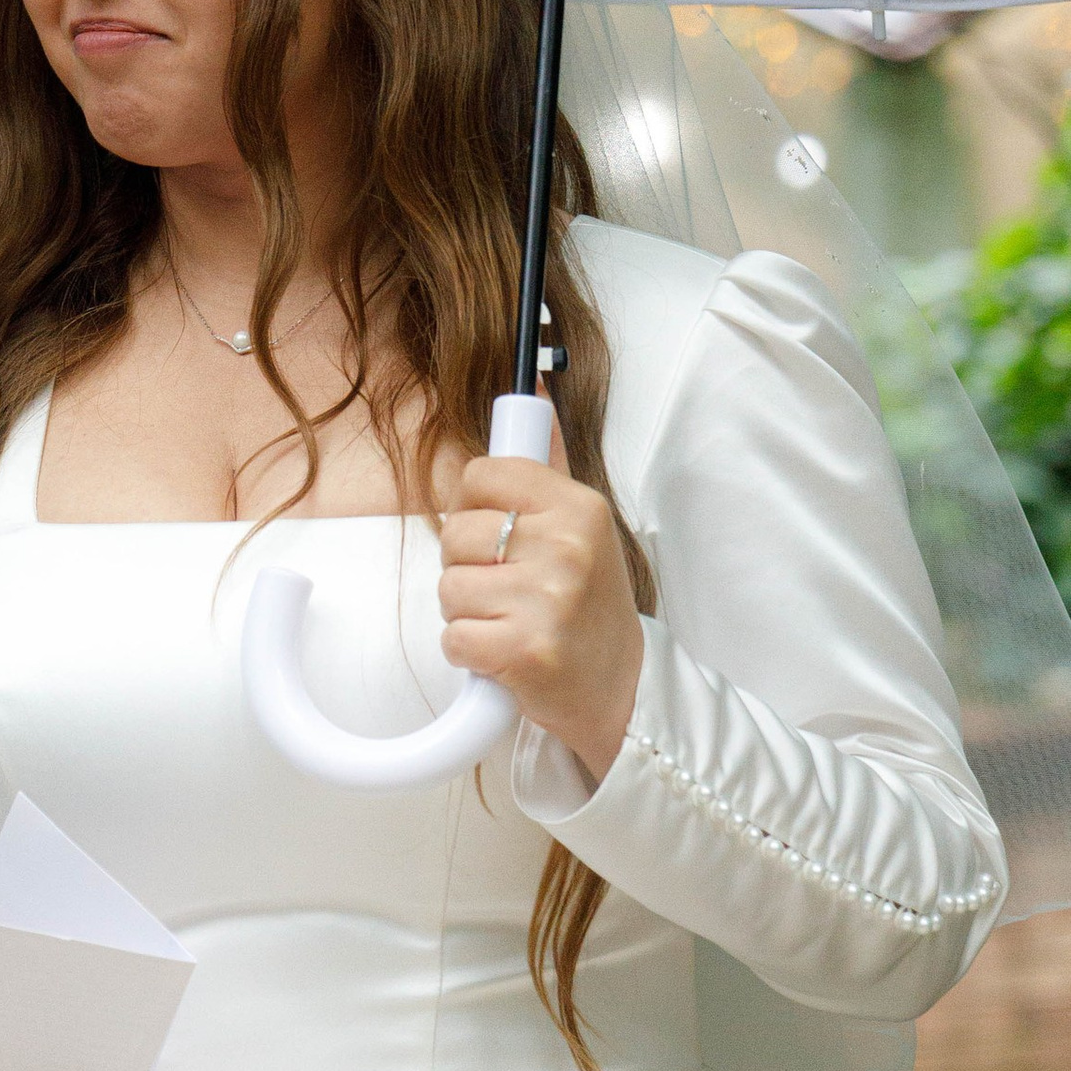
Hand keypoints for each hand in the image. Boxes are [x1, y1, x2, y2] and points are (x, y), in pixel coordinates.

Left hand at [437, 411, 643, 784]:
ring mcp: (546, 600)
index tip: (499, 534)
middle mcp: (565, 546)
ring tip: (512, 622)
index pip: (480, 475)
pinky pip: (453, 638)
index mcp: (576, 507)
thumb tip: (533, 380)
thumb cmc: (588, 605)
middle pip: (455, 534)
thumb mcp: (580, 525)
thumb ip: (545, 464)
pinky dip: (469, 653)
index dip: (474, 508)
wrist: (621, 689)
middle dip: (469, 567)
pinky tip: (506, 654)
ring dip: (468, 613)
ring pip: (448, 588)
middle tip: (511, 590)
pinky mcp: (524, 651)